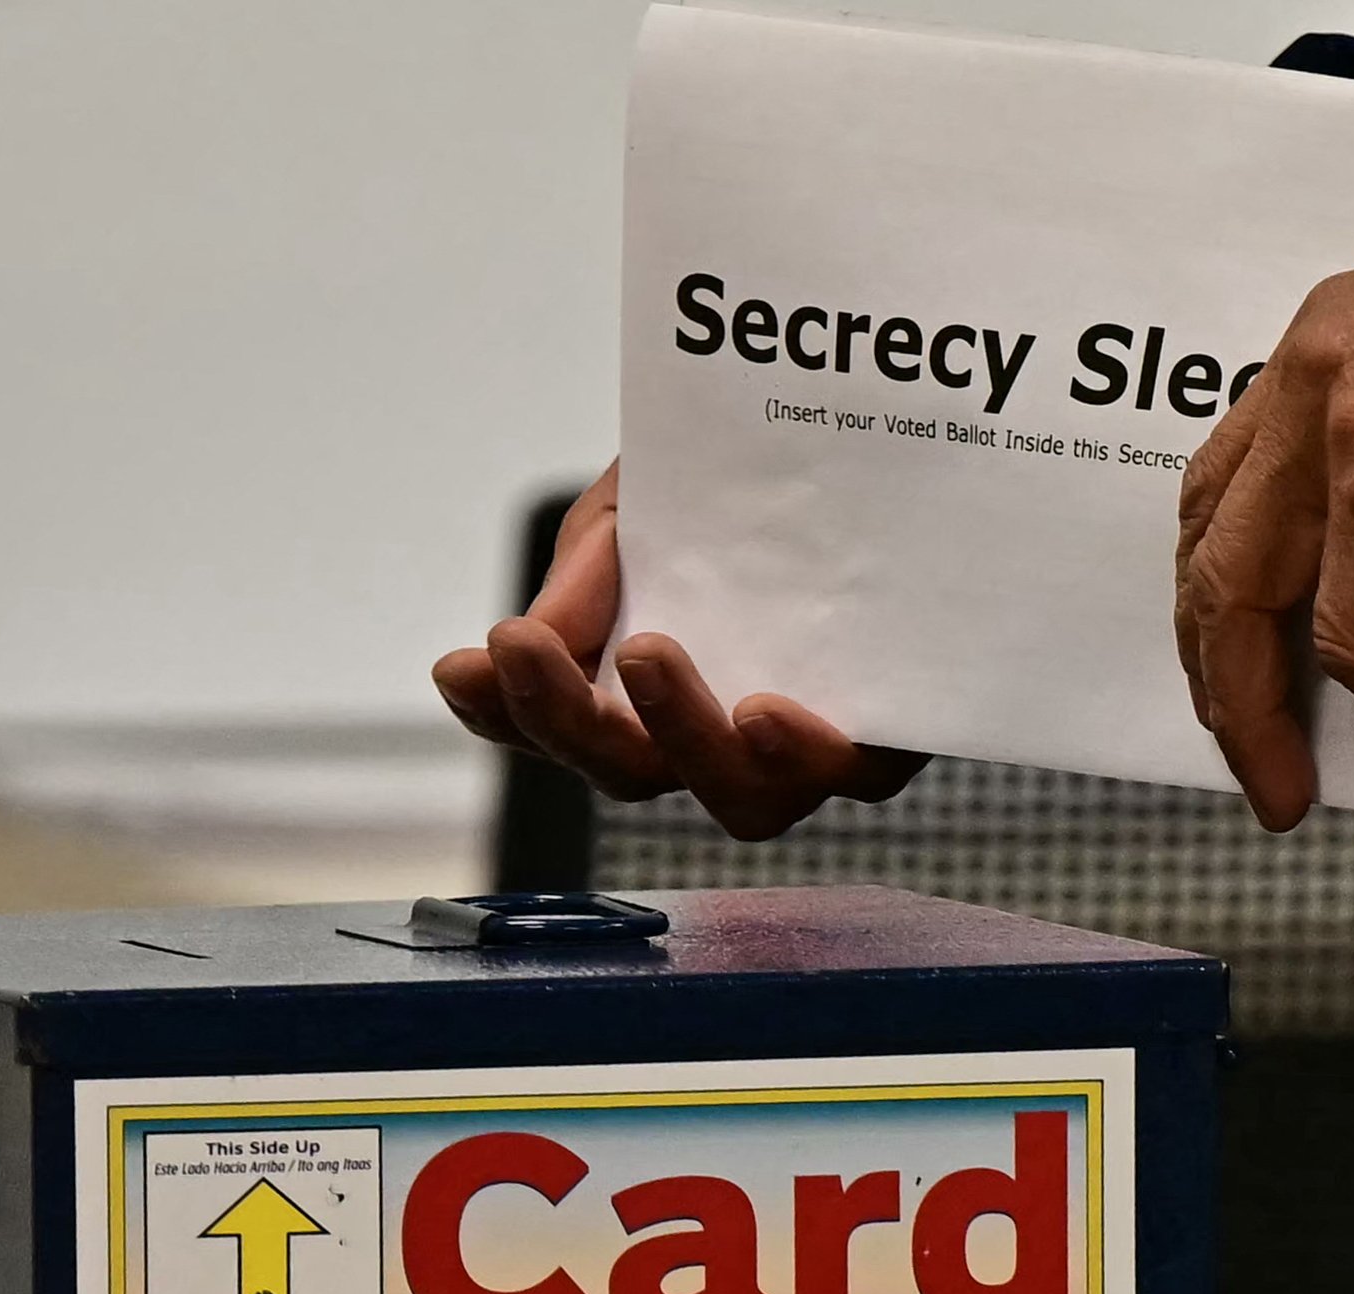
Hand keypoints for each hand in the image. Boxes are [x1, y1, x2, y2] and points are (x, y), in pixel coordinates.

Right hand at [433, 461, 926, 839]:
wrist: (877, 433)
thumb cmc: (751, 479)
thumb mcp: (647, 496)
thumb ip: (594, 563)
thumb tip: (537, 640)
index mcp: (646, 686)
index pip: (559, 725)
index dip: (502, 713)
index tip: (462, 664)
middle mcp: (721, 733)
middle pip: (630, 773)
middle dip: (564, 717)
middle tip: (524, 645)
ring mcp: (805, 743)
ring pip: (740, 799)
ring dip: (680, 738)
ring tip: (644, 657)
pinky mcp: (891, 732)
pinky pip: (850, 774)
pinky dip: (799, 753)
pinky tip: (762, 709)